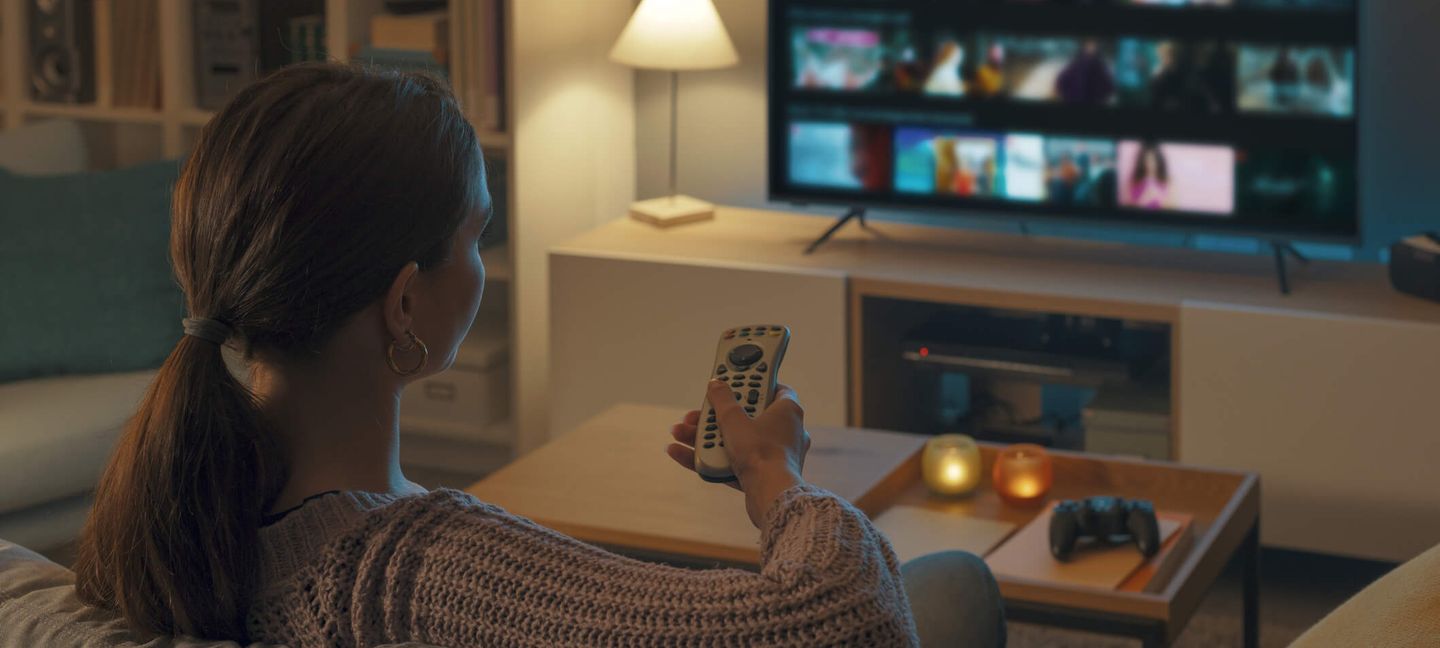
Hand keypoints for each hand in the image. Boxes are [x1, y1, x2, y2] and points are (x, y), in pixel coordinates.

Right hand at [667, 380, 810, 527]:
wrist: (770, 495)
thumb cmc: (761, 452)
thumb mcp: (734, 419)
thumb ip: (722, 400)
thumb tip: (716, 384)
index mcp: (788, 411)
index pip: (773, 388)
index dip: (752, 384)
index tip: (732, 383)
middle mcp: (785, 432)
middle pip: (747, 416)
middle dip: (716, 416)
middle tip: (697, 413)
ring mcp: (774, 455)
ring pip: (737, 441)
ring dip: (707, 437)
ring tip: (680, 434)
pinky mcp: (763, 475)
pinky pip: (735, 461)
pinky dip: (712, 457)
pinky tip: (682, 453)